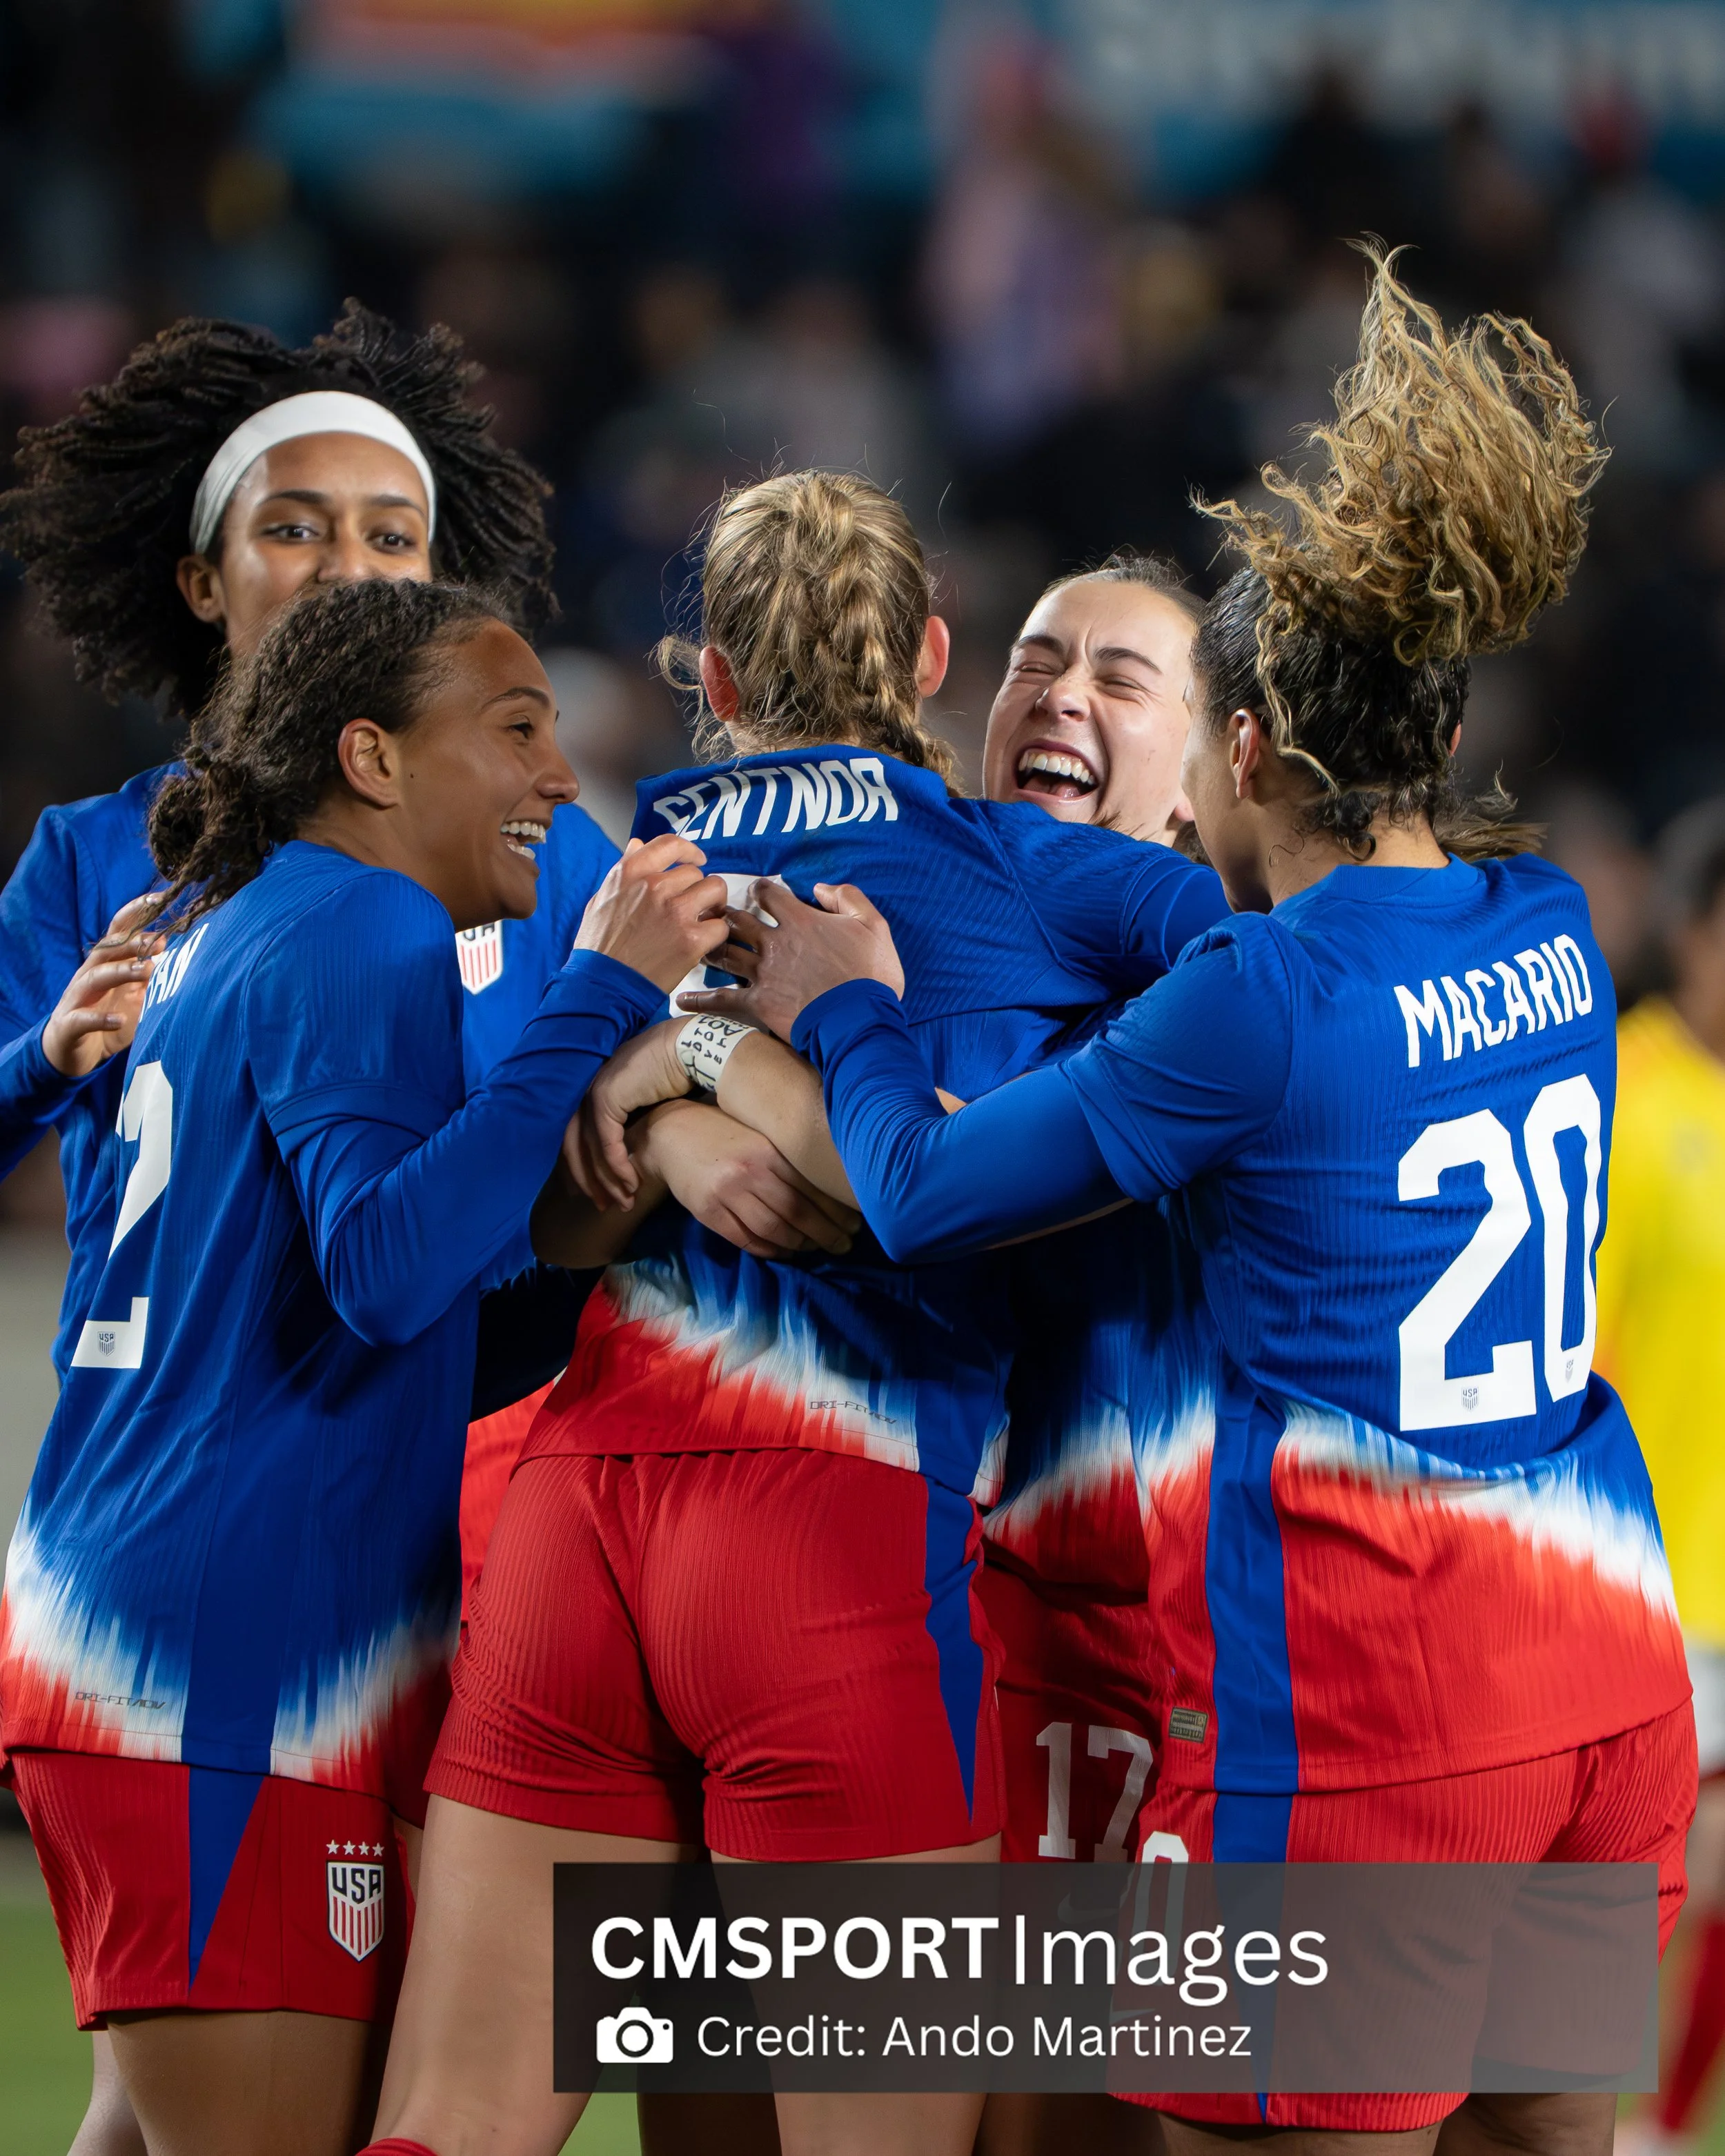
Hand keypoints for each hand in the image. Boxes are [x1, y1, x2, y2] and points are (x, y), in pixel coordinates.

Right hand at [41, 896, 164, 1078]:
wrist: (70, 1052)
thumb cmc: (107, 1018)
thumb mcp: (134, 996)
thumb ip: (151, 976)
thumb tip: (181, 954)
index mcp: (107, 963)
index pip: (120, 930)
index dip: (137, 912)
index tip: (162, 898)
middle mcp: (89, 974)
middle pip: (108, 950)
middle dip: (132, 942)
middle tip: (161, 942)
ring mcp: (76, 998)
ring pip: (95, 978)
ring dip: (121, 972)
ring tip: (146, 972)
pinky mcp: (69, 1024)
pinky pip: (83, 1019)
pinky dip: (101, 1019)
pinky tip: (119, 1020)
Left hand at [563, 1018, 691, 1210]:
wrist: (689, 1048)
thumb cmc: (678, 1071)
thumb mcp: (651, 1101)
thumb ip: (635, 1121)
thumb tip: (634, 1149)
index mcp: (597, 1090)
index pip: (577, 1135)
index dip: (584, 1167)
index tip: (597, 1192)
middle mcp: (588, 1090)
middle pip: (575, 1146)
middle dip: (589, 1181)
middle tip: (603, 1206)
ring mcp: (593, 1093)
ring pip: (589, 1150)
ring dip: (607, 1181)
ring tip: (623, 1203)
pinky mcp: (606, 1100)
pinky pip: (607, 1144)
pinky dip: (618, 1168)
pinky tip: (632, 1184)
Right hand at [574, 836, 729, 992]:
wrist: (602, 985)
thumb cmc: (599, 946)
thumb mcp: (601, 898)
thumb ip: (624, 870)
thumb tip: (637, 844)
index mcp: (631, 872)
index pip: (670, 844)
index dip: (689, 850)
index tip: (697, 859)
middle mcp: (655, 886)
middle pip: (696, 873)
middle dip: (697, 888)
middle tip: (693, 907)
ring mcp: (675, 912)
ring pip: (715, 890)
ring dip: (714, 905)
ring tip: (704, 920)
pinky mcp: (691, 940)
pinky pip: (721, 925)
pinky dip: (716, 934)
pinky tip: (704, 942)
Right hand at [634, 1100, 859, 1259]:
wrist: (671, 1133)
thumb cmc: (724, 1132)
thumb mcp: (760, 1135)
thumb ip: (788, 1156)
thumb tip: (830, 1182)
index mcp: (768, 1151)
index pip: (811, 1188)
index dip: (836, 1211)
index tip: (855, 1223)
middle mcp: (750, 1173)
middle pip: (798, 1213)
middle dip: (826, 1233)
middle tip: (845, 1245)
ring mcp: (727, 1194)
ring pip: (773, 1230)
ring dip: (800, 1245)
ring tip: (816, 1248)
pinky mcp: (708, 1212)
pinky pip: (745, 1239)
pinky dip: (769, 1250)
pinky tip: (785, 1251)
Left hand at [677, 879, 904, 1039]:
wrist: (861, 1021)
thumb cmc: (871, 975)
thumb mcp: (873, 925)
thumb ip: (847, 898)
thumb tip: (821, 887)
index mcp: (800, 920)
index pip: (768, 894)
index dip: (759, 889)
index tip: (755, 892)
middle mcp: (775, 943)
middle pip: (737, 921)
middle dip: (724, 914)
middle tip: (713, 913)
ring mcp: (763, 974)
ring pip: (725, 954)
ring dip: (708, 946)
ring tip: (695, 943)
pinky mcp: (758, 1004)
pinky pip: (721, 1000)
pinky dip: (699, 1000)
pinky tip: (680, 999)